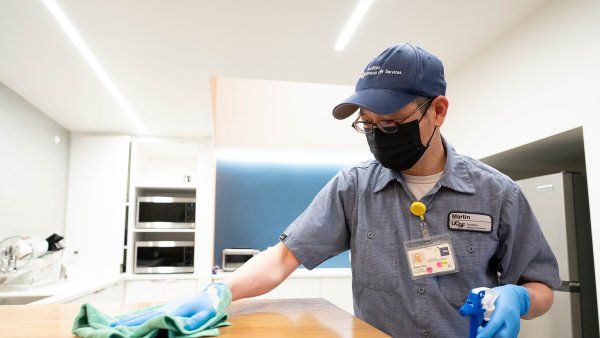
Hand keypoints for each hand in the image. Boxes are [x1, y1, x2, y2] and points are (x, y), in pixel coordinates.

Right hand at [110, 282, 231, 329]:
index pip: (151, 320)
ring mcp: (165, 306)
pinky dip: (136, 316)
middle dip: (126, 324)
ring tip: (112, 325)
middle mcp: (166, 308)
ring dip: (128, 320)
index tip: (123, 332)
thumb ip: (194, 322)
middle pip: (142, 317)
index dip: (137, 327)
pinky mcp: (166, 307)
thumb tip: (183, 328)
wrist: (214, 294)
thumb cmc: (210, 305)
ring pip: (143, 314)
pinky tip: (129, 319)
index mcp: (173, 310)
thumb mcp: (205, 315)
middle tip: (109, 329)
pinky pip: (148, 312)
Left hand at [477, 284, 529, 337]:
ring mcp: (515, 327)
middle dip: (490, 336)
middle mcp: (512, 319)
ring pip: (504, 337)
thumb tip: (465, 312)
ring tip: (484, 331)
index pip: (495, 324)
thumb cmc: (499, 296)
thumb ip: (477, 306)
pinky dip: (497, 335)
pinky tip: (492, 331)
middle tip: (479, 334)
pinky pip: (506, 337)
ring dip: (493, 336)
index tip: (477, 337)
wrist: (515, 297)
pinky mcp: (515, 331)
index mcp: (504, 309)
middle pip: (502, 335)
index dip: (486, 332)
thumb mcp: (487, 297)